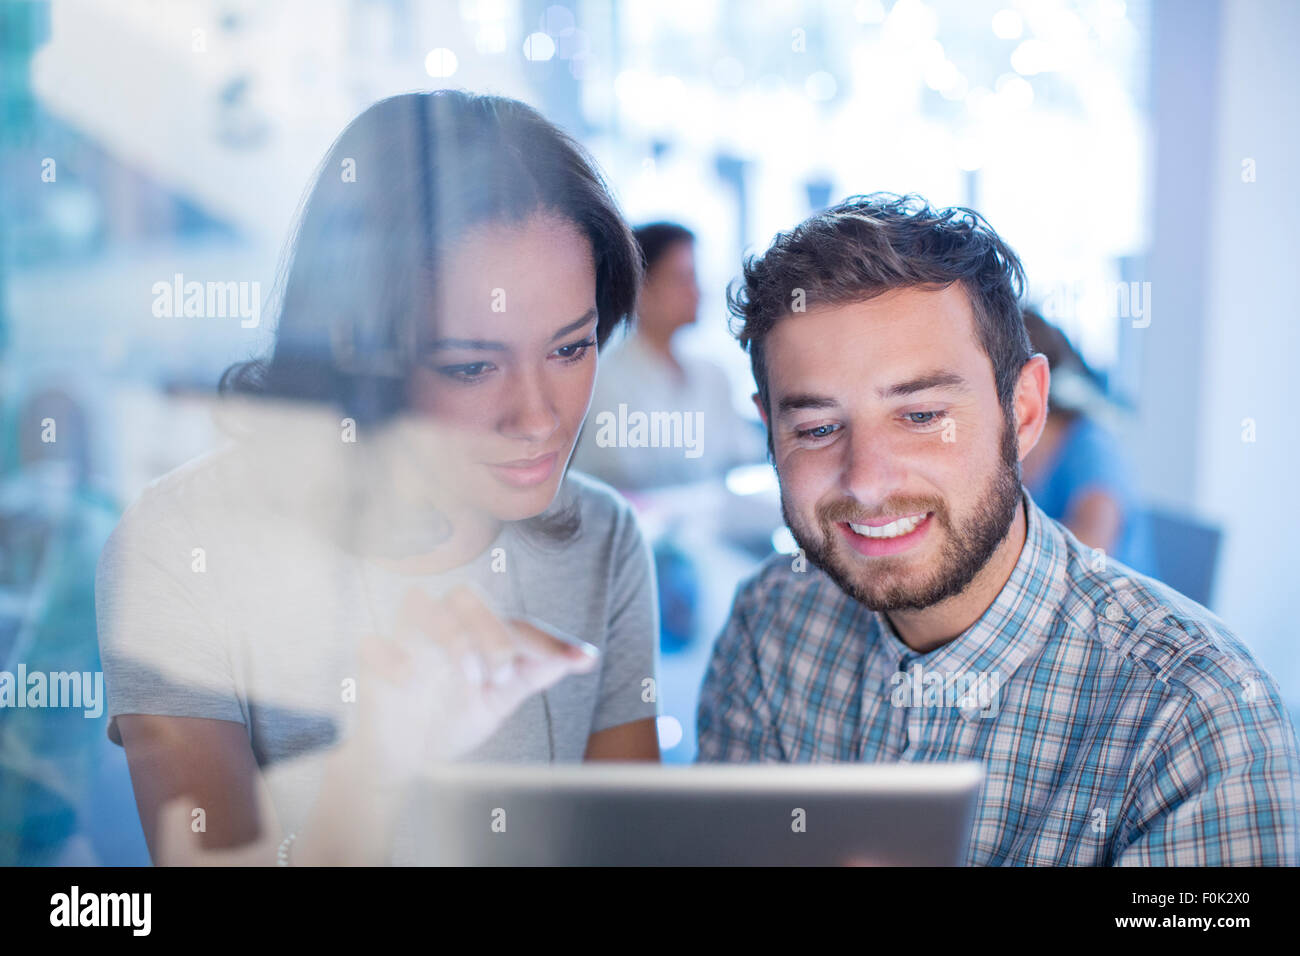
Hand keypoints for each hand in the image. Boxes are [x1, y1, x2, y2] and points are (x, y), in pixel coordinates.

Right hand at [356, 584, 598, 777]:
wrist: (406, 762)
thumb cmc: (450, 720)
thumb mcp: (499, 701)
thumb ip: (533, 674)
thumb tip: (586, 655)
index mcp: (473, 634)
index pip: (509, 618)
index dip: (541, 638)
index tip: (575, 660)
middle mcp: (441, 630)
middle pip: (463, 595)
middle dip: (490, 629)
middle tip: (501, 673)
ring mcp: (405, 644)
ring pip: (417, 601)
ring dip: (449, 634)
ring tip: (469, 676)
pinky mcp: (373, 667)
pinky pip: (372, 644)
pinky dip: (391, 658)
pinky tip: (411, 682)